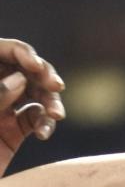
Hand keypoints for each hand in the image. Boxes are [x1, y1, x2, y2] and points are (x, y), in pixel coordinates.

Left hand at [0, 38, 64, 172]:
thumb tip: (21, 79)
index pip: (1, 52)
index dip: (20, 53)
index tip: (36, 66)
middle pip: (22, 70)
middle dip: (42, 76)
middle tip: (56, 86)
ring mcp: (2, 110)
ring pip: (33, 94)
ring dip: (49, 102)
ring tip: (57, 115)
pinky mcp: (12, 132)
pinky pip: (35, 119)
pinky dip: (44, 124)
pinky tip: (43, 134)